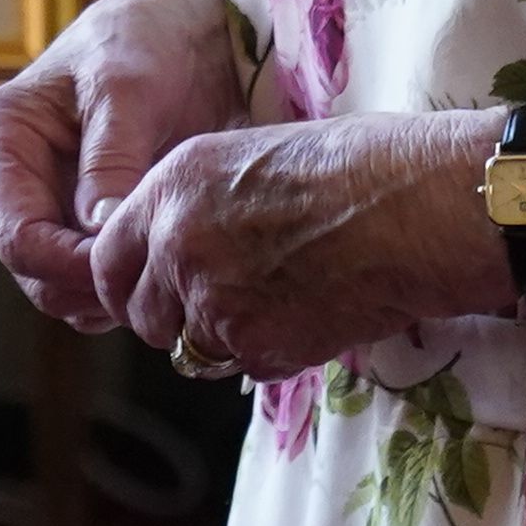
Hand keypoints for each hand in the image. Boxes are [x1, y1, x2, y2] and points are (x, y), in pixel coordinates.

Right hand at [0, 0, 252, 336]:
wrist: (189, 24)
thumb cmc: (148, 38)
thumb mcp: (127, 88)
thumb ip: (110, 159)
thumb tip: (98, 231)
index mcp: (0, 138)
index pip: (16, 233)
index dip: (67, 265)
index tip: (127, 267)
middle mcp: (14, 179)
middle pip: (33, 270)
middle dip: (88, 286)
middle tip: (154, 282)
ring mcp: (49, 204)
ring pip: (61, 286)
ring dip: (107, 293)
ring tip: (165, 276)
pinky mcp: (86, 221)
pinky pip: (93, 278)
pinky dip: (123, 286)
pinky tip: (165, 270)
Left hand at [86, 110, 512, 385]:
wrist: (419, 206)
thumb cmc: (356, 168)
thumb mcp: (250, 157)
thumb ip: (197, 205)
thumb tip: (176, 245)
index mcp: (170, 188)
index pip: (106, 260)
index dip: (127, 285)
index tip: (149, 296)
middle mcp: (177, 244)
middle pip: (142, 316)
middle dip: (174, 321)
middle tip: (225, 309)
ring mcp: (212, 299)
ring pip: (193, 348)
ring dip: (227, 339)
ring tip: (287, 300)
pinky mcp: (256, 345)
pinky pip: (245, 367)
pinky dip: (274, 355)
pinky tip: (316, 314)